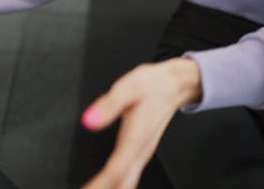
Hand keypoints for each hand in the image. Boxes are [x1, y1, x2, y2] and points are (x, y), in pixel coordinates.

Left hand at [81, 58, 200, 188]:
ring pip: (128, 182)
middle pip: (123, 183)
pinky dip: (117, 184)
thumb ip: (108, 105)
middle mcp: (141, 150)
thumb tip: (89, 120)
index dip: (100, 185)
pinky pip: (128, 175)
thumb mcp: (128, 88)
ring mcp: (142, 152)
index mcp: (136, 138)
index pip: (117, 171)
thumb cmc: (153, 85)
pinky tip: (107, 186)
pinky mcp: (141, 151)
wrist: (174, 85)